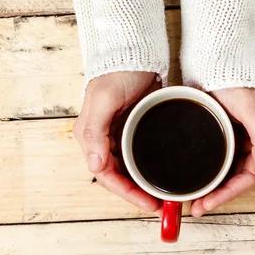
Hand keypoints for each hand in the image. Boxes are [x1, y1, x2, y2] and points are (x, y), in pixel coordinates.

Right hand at [73, 72, 160, 212]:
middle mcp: (102, 139)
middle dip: (136, 193)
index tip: (148, 203)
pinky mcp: (134, 129)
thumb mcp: (105, 100)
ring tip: (164, 195)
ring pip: (129, 169)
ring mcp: (119, 135)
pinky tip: (163, 174)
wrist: (135, 50)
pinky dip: (148, 168)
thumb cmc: (117, 71)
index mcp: (90, 136)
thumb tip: (93, 165)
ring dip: (143, 183)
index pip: (105, 175)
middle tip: (160, 204)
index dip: (126, 193)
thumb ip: (95, 132)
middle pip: (118, 176)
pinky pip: (139, 156)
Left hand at [190, 88, 254, 216]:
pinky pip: (219, 160)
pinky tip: (197, 178)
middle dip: (218, 195)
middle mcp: (254, 143)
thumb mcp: (253, 111)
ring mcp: (238, 138)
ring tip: (194, 199)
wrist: (221, 60)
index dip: (229, 194)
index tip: (208, 204)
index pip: (250, 178)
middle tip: (197, 207)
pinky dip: (209, 172)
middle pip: (237, 178)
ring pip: (227, 172)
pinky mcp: (224, 133)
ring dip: (213, 187)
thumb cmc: (239, 81)